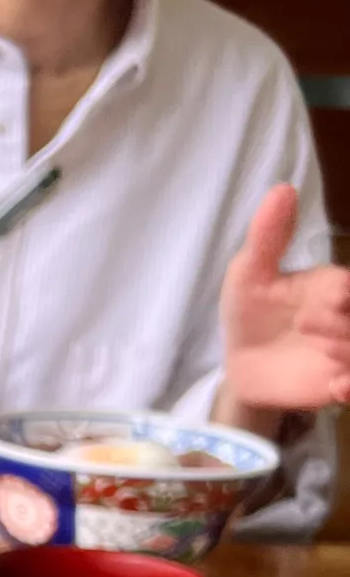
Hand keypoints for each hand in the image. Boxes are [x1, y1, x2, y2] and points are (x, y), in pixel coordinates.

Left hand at [220, 184, 349, 413]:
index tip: (326, 300)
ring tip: (325, 356)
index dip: (342, 294)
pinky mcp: (339, 385)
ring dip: (349, 353)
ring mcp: (345, 352)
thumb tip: (283, 188)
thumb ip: (269, 235)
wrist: (239, 363)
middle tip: (312, 328)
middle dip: (344, 327)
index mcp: (334, 287)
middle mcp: (346, 318)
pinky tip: (338, 388)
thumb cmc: (249, 311)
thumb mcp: (250, 273)